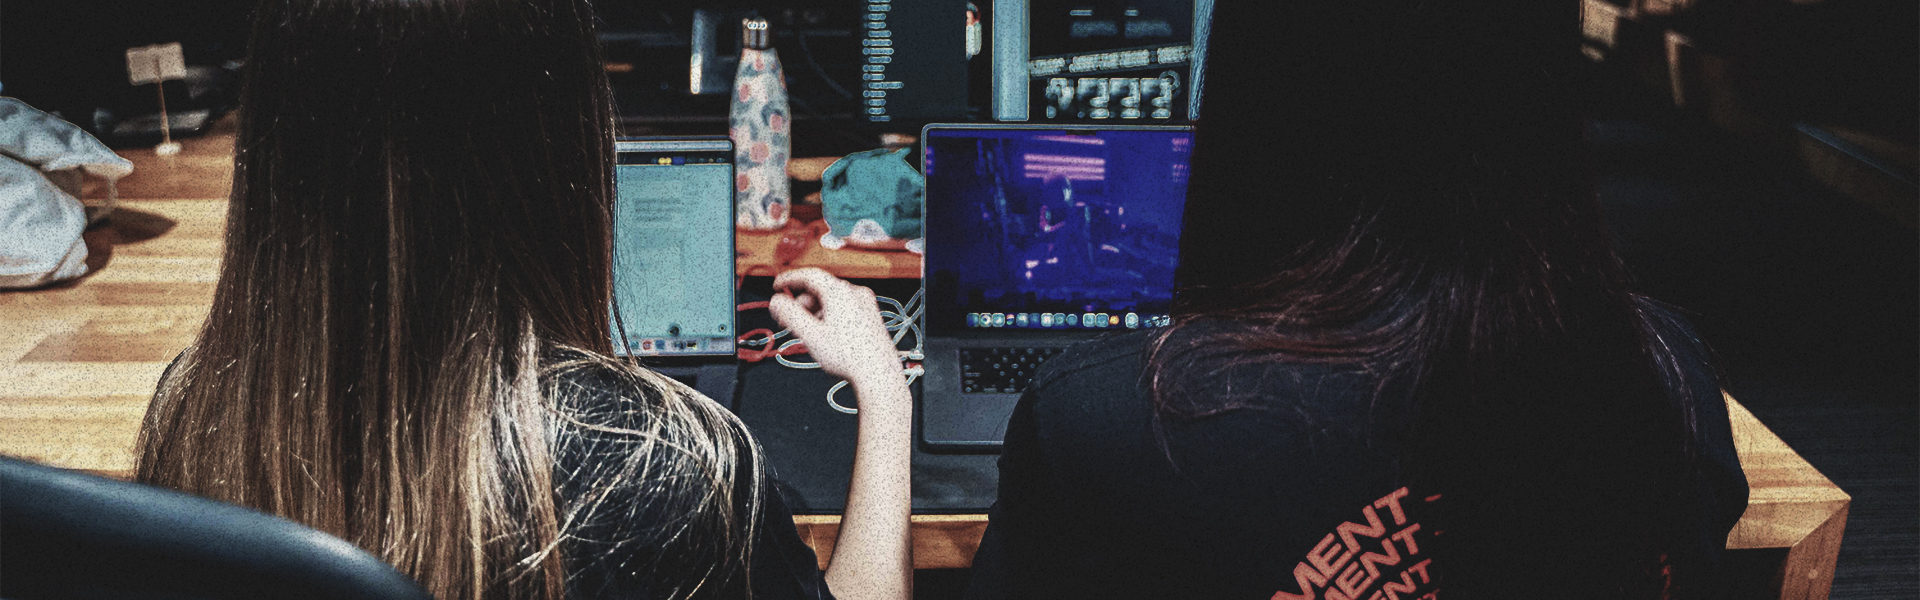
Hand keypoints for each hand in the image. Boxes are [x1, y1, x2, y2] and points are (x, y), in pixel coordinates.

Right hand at [767, 268, 904, 390]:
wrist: (877, 374)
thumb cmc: (849, 357)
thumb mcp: (810, 335)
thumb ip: (790, 315)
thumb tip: (776, 302)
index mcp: (840, 292)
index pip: (810, 275)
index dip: (790, 279)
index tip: (777, 286)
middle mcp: (855, 293)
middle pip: (821, 287)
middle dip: (802, 301)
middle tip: (790, 319)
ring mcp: (865, 304)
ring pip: (833, 298)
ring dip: (816, 310)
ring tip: (810, 331)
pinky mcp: (871, 315)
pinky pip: (844, 307)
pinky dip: (830, 314)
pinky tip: (827, 333)